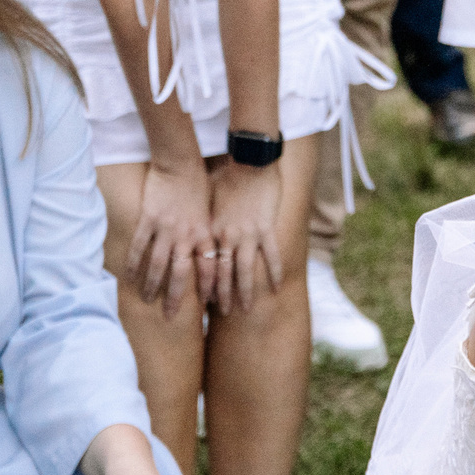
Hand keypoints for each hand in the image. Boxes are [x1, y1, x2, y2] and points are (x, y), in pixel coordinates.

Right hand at [128, 160, 215, 317]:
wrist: (180, 163)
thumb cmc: (199, 187)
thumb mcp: (211, 214)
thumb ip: (208, 236)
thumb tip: (211, 257)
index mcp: (205, 235)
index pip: (209, 269)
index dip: (209, 289)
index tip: (208, 306)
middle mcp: (187, 236)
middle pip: (181, 274)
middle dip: (176, 298)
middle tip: (171, 316)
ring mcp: (166, 229)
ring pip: (158, 265)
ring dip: (152, 285)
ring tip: (147, 300)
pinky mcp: (149, 220)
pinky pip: (140, 247)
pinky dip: (134, 264)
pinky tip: (129, 277)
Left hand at [206, 159, 283, 313]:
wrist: (248, 161)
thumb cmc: (226, 175)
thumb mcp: (210, 199)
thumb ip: (207, 217)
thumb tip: (198, 227)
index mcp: (211, 230)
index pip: (204, 264)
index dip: (204, 284)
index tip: (204, 300)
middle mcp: (227, 237)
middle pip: (222, 273)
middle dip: (222, 296)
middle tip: (224, 313)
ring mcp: (247, 235)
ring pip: (245, 271)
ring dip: (245, 292)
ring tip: (245, 310)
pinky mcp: (266, 229)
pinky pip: (270, 256)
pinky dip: (273, 273)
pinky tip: (276, 288)